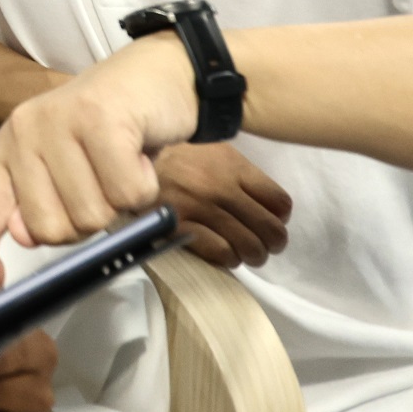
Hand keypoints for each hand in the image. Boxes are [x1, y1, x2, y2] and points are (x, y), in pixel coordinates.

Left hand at [0, 37, 197, 310]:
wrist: (159, 74)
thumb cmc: (117, 130)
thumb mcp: (73, 168)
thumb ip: (44, 203)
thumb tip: (23, 235)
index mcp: (10, 149)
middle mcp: (25, 133)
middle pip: (51, 230)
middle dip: (90, 219)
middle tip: (104, 180)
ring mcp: (58, 122)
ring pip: (92, 215)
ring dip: (123, 202)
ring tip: (124, 162)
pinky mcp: (99, 119)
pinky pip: (128, 194)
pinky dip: (146, 186)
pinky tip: (141, 153)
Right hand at [155, 143, 290, 268]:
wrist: (132, 161)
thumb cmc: (180, 159)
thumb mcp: (216, 153)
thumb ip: (244, 176)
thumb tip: (274, 208)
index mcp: (233, 166)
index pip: (279, 202)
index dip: (281, 217)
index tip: (272, 221)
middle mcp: (220, 187)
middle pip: (270, 229)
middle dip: (273, 243)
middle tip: (264, 245)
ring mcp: (200, 208)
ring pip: (249, 246)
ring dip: (252, 255)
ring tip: (245, 252)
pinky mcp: (180, 227)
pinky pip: (221, 253)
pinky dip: (228, 258)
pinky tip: (224, 253)